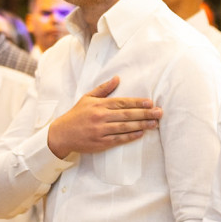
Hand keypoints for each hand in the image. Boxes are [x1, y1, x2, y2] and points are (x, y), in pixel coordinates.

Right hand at [46, 76, 162, 157]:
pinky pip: (119, 139)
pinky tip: (141, 133)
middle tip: (159, 112)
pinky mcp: (100, 143)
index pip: (122, 102)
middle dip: (145, 114)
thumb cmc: (76, 115)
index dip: (137, 102)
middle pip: (127, 115)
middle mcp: (101, 117)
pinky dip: (131, 136)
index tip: (150, 102)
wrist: (61, 134)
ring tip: (155, 123)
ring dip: (141, 125)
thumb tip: (117, 78)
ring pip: (125, 127)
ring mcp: (101, 131)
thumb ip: (103, 89)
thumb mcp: (87, 98)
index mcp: (99, 105)